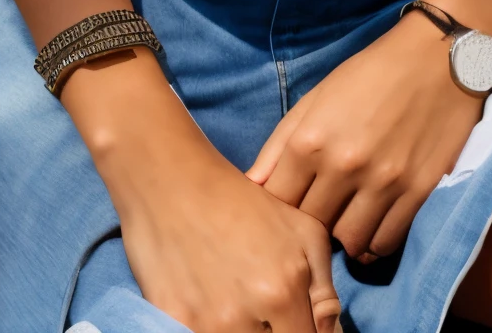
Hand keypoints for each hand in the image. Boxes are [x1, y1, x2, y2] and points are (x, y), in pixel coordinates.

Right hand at [68, 56, 339, 332]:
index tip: (293, 321)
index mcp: (283, 291)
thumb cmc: (237, 199)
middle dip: (273, 332)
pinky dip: (207, 328)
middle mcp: (246, 314)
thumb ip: (324, 288)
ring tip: (234, 301)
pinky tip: (208, 305)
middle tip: (263, 307)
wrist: (166, 175)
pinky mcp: (171, 318)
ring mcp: (205, 322)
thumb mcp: (299, 229)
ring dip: (242, 332)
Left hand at [247, 10, 485, 263]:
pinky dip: (373, 243)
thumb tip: (252, 185)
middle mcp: (343, 166)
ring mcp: (382, 183)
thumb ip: (280, 145)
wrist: (435, 60)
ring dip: (342, 236)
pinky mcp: (416, 194)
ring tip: (344, 217)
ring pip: (349, 242)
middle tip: (318, 209)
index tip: (289, 200)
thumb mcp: (315, 99)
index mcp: (310, 139)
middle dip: (310, 220)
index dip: (279, 205)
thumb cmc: (368, 74)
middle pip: (312, 223)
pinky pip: (386, 242)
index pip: (279, 199)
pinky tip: (370, 226)